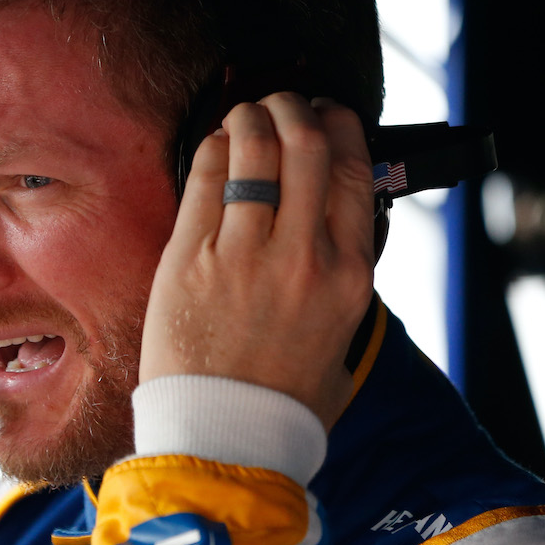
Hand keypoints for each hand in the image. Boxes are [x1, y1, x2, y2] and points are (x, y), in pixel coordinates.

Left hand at [139, 93, 375, 428]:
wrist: (223, 441)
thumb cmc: (283, 400)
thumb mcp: (343, 341)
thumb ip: (343, 280)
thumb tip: (335, 227)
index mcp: (348, 277)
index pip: (355, 172)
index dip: (342, 128)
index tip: (331, 114)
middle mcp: (302, 258)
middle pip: (308, 146)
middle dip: (296, 108)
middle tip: (284, 104)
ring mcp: (244, 255)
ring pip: (256, 150)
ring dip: (253, 116)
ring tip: (248, 114)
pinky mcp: (190, 259)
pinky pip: (207, 179)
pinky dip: (216, 147)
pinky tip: (218, 142)